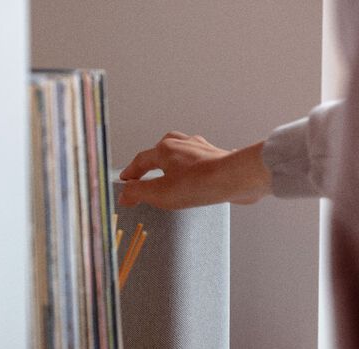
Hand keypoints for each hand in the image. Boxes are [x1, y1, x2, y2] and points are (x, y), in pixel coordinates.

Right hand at [118, 131, 271, 209]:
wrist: (235, 178)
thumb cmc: (199, 184)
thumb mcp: (160, 193)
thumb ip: (138, 192)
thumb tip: (124, 194)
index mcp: (165, 149)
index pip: (141, 160)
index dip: (131, 172)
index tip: (125, 181)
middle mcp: (183, 144)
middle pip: (161, 148)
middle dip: (152, 160)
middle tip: (147, 173)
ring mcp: (202, 148)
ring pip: (182, 149)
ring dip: (173, 159)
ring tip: (170, 171)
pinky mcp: (218, 157)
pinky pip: (200, 158)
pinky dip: (193, 165)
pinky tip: (197, 173)